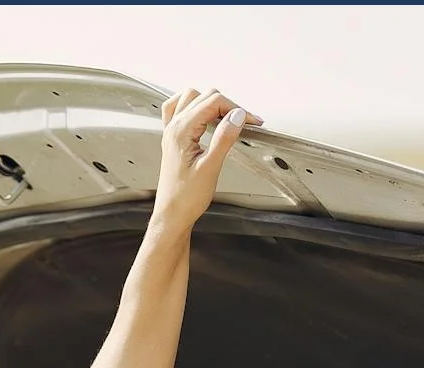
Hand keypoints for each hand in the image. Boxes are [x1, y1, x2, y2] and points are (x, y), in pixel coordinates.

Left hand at [150, 89, 260, 230]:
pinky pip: (177, 109)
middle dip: (228, 105)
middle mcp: (173, 127)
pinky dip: (192, 106)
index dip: (236, 108)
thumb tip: (237, 115)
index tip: (252, 120)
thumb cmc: (186, 198)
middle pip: (204, 97)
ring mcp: (171, 132)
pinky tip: (204, 116)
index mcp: (181, 132)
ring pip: (191, 98)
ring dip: (211, 102)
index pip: (213, 103)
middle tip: (245, 122)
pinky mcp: (173, 139)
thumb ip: (224, 138)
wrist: (172, 215)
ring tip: (227, 118)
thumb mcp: (210, 168)